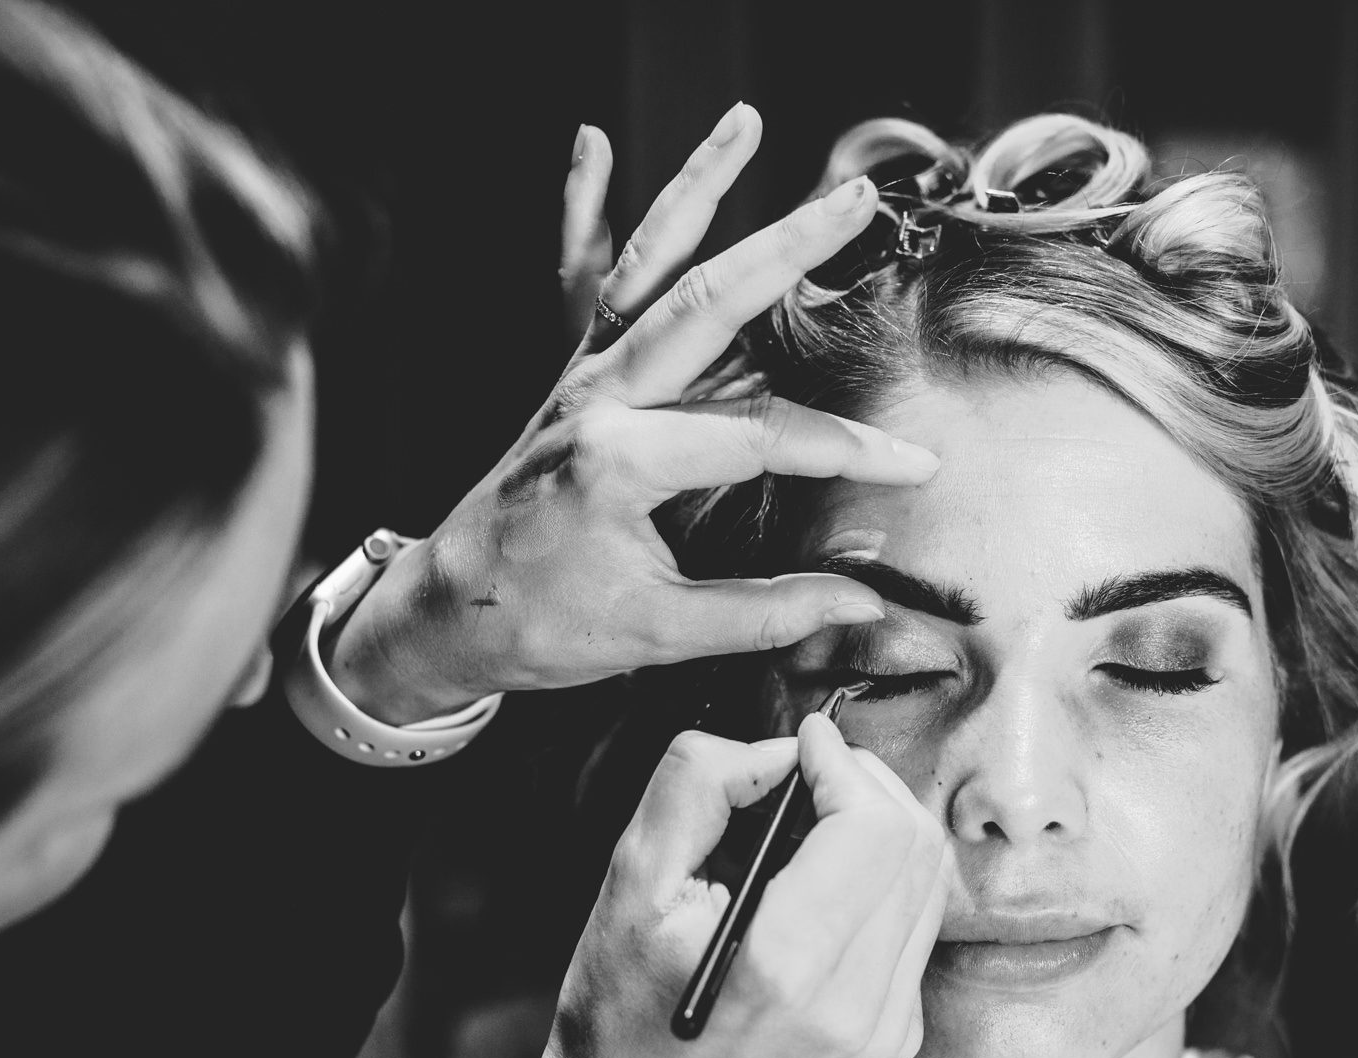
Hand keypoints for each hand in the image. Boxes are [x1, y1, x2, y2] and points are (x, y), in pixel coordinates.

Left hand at [330, 106, 938, 722]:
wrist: (446, 612)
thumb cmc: (539, 624)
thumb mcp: (658, 632)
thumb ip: (765, 612)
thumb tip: (858, 603)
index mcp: (619, 460)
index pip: (763, 434)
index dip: (848, 451)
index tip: (912, 467)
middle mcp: (596, 399)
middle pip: (708, 300)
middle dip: (789, 245)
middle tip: (855, 201)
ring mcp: (579, 376)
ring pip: (646, 265)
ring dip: (696, 188)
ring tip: (744, 124)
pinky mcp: (568, 374)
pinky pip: (578, 280)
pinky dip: (581, 210)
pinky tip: (589, 147)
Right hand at [481, 715, 950, 1057]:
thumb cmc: (618, 1013)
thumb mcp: (629, 885)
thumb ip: (698, 789)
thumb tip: (779, 751)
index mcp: (787, 968)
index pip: (874, 828)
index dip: (841, 763)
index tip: (803, 742)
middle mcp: (855, 1005)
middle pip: (915, 844)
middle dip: (864, 785)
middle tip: (803, 774)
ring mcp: (885, 1028)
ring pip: (928, 877)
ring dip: (877, 826)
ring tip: (805, 826)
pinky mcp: (895, 1035)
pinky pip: (917, 919)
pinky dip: (880, 876)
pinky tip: (819, 882)